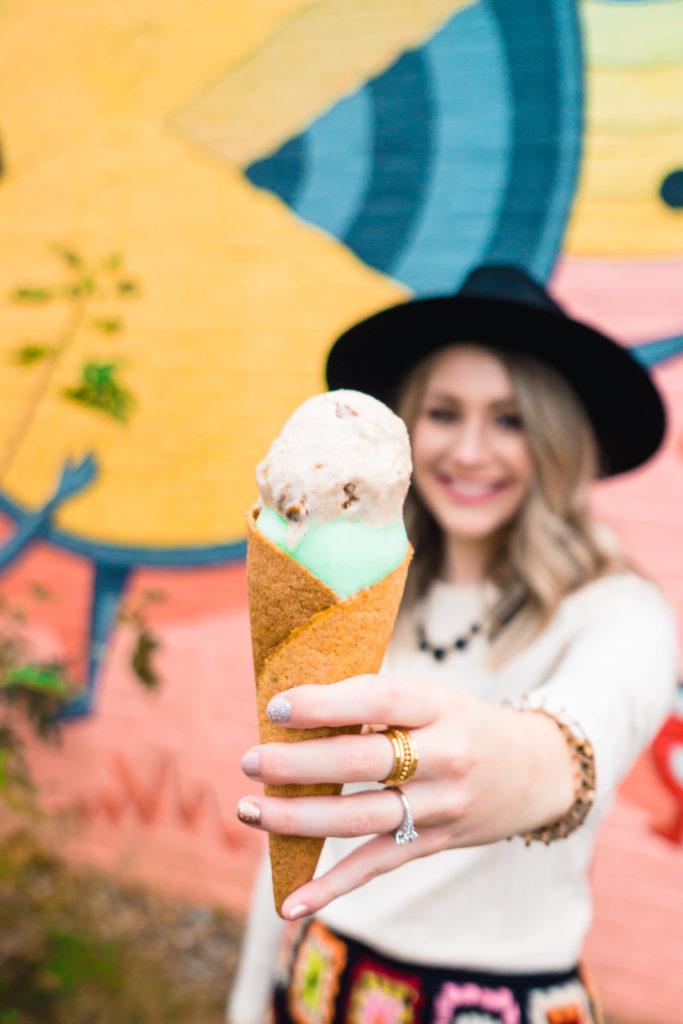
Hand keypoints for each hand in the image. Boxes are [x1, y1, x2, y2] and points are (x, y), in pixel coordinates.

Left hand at [236, 675, 573, 918]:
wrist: (535, 771)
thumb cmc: (463, 722)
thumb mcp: (432, 697)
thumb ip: (377, 704)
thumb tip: (295, 711)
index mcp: (440, 706)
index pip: (377, 701)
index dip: (325, 704)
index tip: (276, 707)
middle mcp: (445, 756)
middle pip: (362, 763)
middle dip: (298, 764)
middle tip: (250, 760)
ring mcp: (441, 807)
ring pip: (360, 818)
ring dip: (298, 818)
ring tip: (250, 809)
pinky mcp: (434, 844)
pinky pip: (377, 866)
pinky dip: (332, 887)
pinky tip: (291, 903)